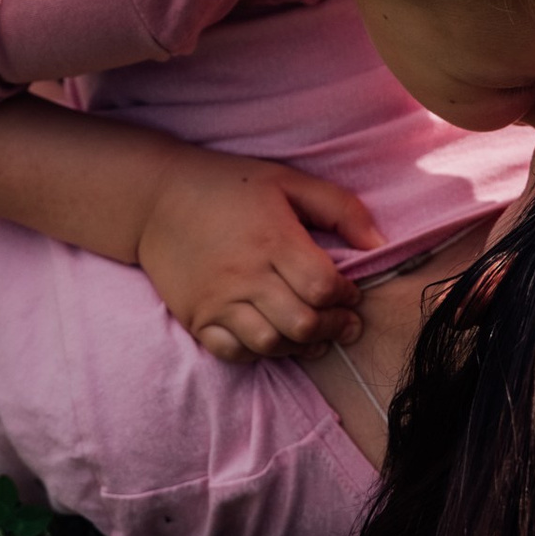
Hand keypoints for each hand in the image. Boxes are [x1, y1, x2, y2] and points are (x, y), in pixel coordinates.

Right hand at [134, 149, 381, 364]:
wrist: (155, 198)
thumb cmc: (228, 185)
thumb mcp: (288, 181)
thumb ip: (340, 209)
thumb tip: (379, 244)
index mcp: (273, 239)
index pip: (323, 287)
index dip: (346, 296)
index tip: (351, 292)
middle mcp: (245, 275)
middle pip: (303, 323)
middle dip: (334, 328)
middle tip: (345, 323)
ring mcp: (218, 300)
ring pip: (271, 344)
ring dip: (302, 346)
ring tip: (316, 336)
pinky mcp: (196, 317)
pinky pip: (233, 352)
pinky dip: (259, 353)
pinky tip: (274, 338)